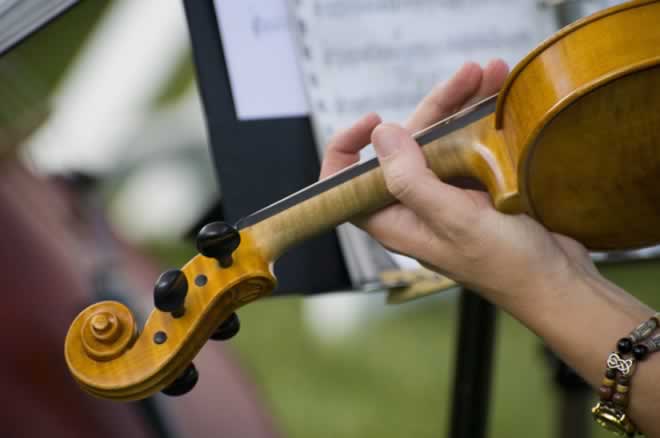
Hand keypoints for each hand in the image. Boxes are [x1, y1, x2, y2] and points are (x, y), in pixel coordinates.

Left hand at [320, 60, 595, 304]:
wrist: (556, 281)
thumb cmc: (506, 263)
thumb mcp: (455, 221)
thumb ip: (412, 181)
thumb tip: (381, 135)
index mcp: (394, 220)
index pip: (346, 183)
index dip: (347, 148)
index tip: (375, 119)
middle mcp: (413, 205)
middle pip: (404, 146)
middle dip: (434, 107)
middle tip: (470, 74)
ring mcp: (444, 195)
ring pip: (440, 139)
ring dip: (463, 104)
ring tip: (493, 73)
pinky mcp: (473, 188)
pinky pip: (468, 144)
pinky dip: (481, 119)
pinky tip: (501, 96)